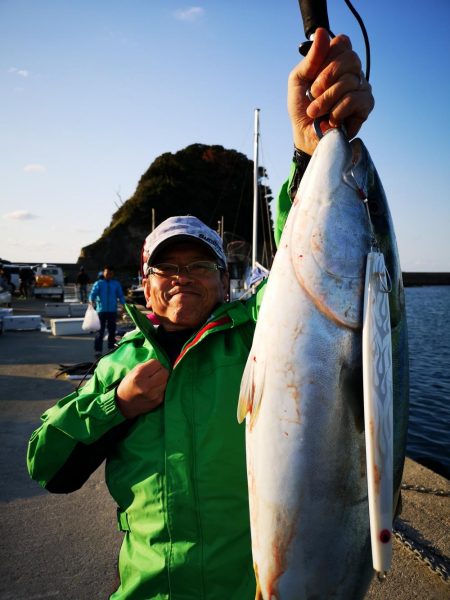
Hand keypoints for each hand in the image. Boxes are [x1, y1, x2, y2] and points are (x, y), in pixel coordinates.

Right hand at [116, 359, 168, 418]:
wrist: (123, 405)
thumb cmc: (127, 386)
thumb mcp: (132, 372)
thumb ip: (146, 366)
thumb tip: (160, 364)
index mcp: (138, 375)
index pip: (157, 363)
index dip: (155, 364)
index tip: (151, 368)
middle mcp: (147, 385)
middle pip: (165, 372)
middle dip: (161, 371)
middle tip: (155, 374)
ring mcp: (153, 395)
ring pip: (167, 381)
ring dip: (162, 380)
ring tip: (154, 382)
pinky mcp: (158, 401)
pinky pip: (165, 389)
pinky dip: (161, 388)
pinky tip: (154, 390)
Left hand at [288, 28, 373, 154]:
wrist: (305, 135)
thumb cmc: (302, 107)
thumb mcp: (298, 80)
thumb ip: (311, 58)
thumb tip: (322, 32)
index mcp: (337, 61)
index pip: (342, 43)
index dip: (327, 57)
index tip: (314, 74)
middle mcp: (353, 72)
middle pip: (349, 59)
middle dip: (325, 79)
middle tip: (313, 94)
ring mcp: (362, 87)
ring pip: (349, 81)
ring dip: (326, 100)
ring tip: (316, 112)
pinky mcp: (366, 105)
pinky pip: (355, 99)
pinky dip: (337, 111)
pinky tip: (331, 119)